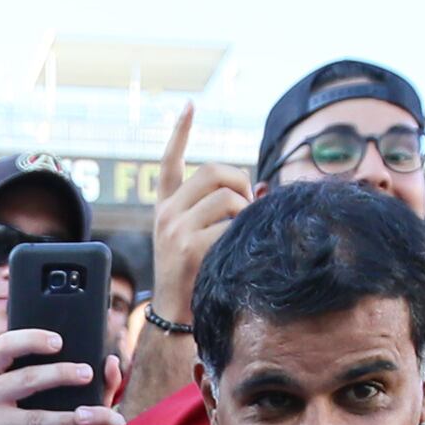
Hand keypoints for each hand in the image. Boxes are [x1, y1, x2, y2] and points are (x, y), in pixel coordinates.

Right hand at [0, 329, 124, 424]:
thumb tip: (47, 348)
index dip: (32, 339)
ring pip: (36, 419)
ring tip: (91, 415)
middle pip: (27, 379)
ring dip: (67, 417)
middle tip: (87, 373)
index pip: (4, 346)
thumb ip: (2, 372)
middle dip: (61, 374)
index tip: (58, 340)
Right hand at [150, 108, 250, 330]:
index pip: (170, 162)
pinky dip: (242, 236)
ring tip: (242, 233)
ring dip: (246, 212)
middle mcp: (167, 214)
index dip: (180, 133)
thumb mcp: (195, 239)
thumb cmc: (194, 278)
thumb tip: (258, 190)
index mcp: (166, 208)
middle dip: (240, 183)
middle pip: (214, 171)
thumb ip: (217, 213)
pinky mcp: (188, 247)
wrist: (174, 318)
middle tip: (248, 206)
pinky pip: (230, 226)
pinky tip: (237, 251)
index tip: (189, 106)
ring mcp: (175, 229)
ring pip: (227, 197)